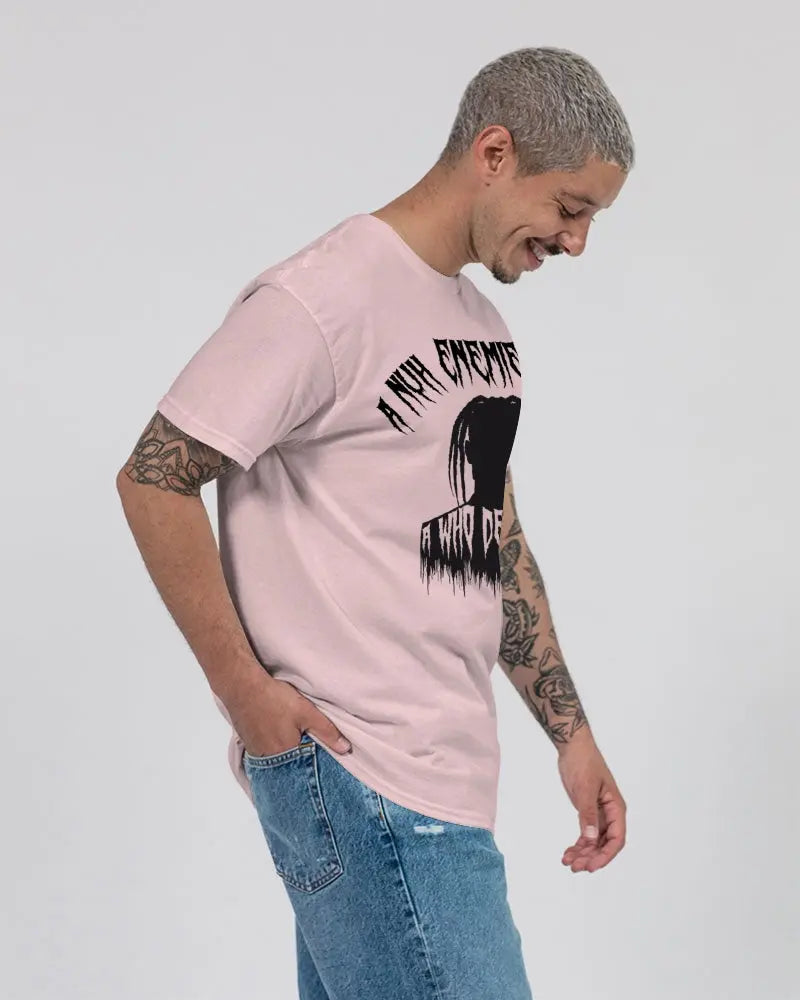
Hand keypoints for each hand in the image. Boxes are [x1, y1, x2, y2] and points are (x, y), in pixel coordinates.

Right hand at [222, 670, 351, 757]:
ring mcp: (256, 753)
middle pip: (289, 769)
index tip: (322, 770)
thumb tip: (346, 749)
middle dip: (299, 767)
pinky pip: (264, 758)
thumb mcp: (306, 713)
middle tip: (307, 758)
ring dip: (286, 761)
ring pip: (276, 764)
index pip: (305, 770)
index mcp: (286, 754)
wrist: (242, 686)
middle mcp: (269, 760)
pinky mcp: (248, 746)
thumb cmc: (274, 699)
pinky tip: (277, 744)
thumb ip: (326, 732)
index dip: (314, 768)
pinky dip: (273, 754)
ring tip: (294, 752)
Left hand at [556, 731, 625, 872]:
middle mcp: (610, 813)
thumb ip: (588, 814)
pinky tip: (568, 853)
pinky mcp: (587, 811)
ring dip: (583, 853)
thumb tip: (590, 839)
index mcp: (616, 808)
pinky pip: (585, 834)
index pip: (617, 839)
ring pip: (594, 841)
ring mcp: (599, 813)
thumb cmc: (583, 762)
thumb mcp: (585, 789)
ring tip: (568, 862)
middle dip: (592, 857)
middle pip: (605, 844)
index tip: (591, 866)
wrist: (573, 747)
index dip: (605, 855)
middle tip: (575, 867)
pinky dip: (578, 844)